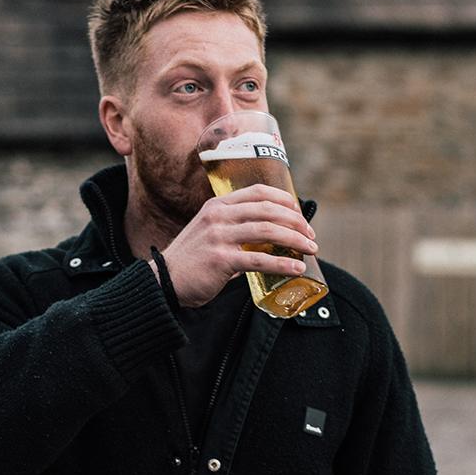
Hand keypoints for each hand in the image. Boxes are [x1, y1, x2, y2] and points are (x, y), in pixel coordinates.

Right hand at [152, 184, 318, 308]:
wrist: (164, 282)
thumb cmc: (192, 261)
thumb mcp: (210, 232)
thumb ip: (235, 229)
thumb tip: (270, 237)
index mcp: (217, 205)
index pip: (258, 192)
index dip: (285, 200)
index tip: (300, 213)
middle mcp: (218, 216)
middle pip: (268, 210)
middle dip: (296, 221)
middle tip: (311, 235)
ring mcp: (219, 236)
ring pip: (268, 231)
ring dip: (295, 240)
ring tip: (311, 250)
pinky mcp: (221, 260)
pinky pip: (260, 259)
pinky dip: (283, 263)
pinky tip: (296, 268)